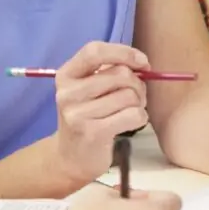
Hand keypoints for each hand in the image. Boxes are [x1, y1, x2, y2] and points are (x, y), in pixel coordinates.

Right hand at [53, 42, 150, 183]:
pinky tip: (130, 123)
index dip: (124, 52)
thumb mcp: (87, 89)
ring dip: (139, 103)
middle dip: (138, 84)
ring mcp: (78, 114)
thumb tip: (142, 65)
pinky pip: (134, 115)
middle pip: (119, 74)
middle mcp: (67, 93)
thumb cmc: (87, 117)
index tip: (143, 63)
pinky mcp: (93, 133)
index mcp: (66, 75)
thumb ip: (109, 71)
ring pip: (129, 95)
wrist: (71, 158)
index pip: (95, 51)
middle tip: (137, 95)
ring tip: (130, 110)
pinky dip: (140, 117)